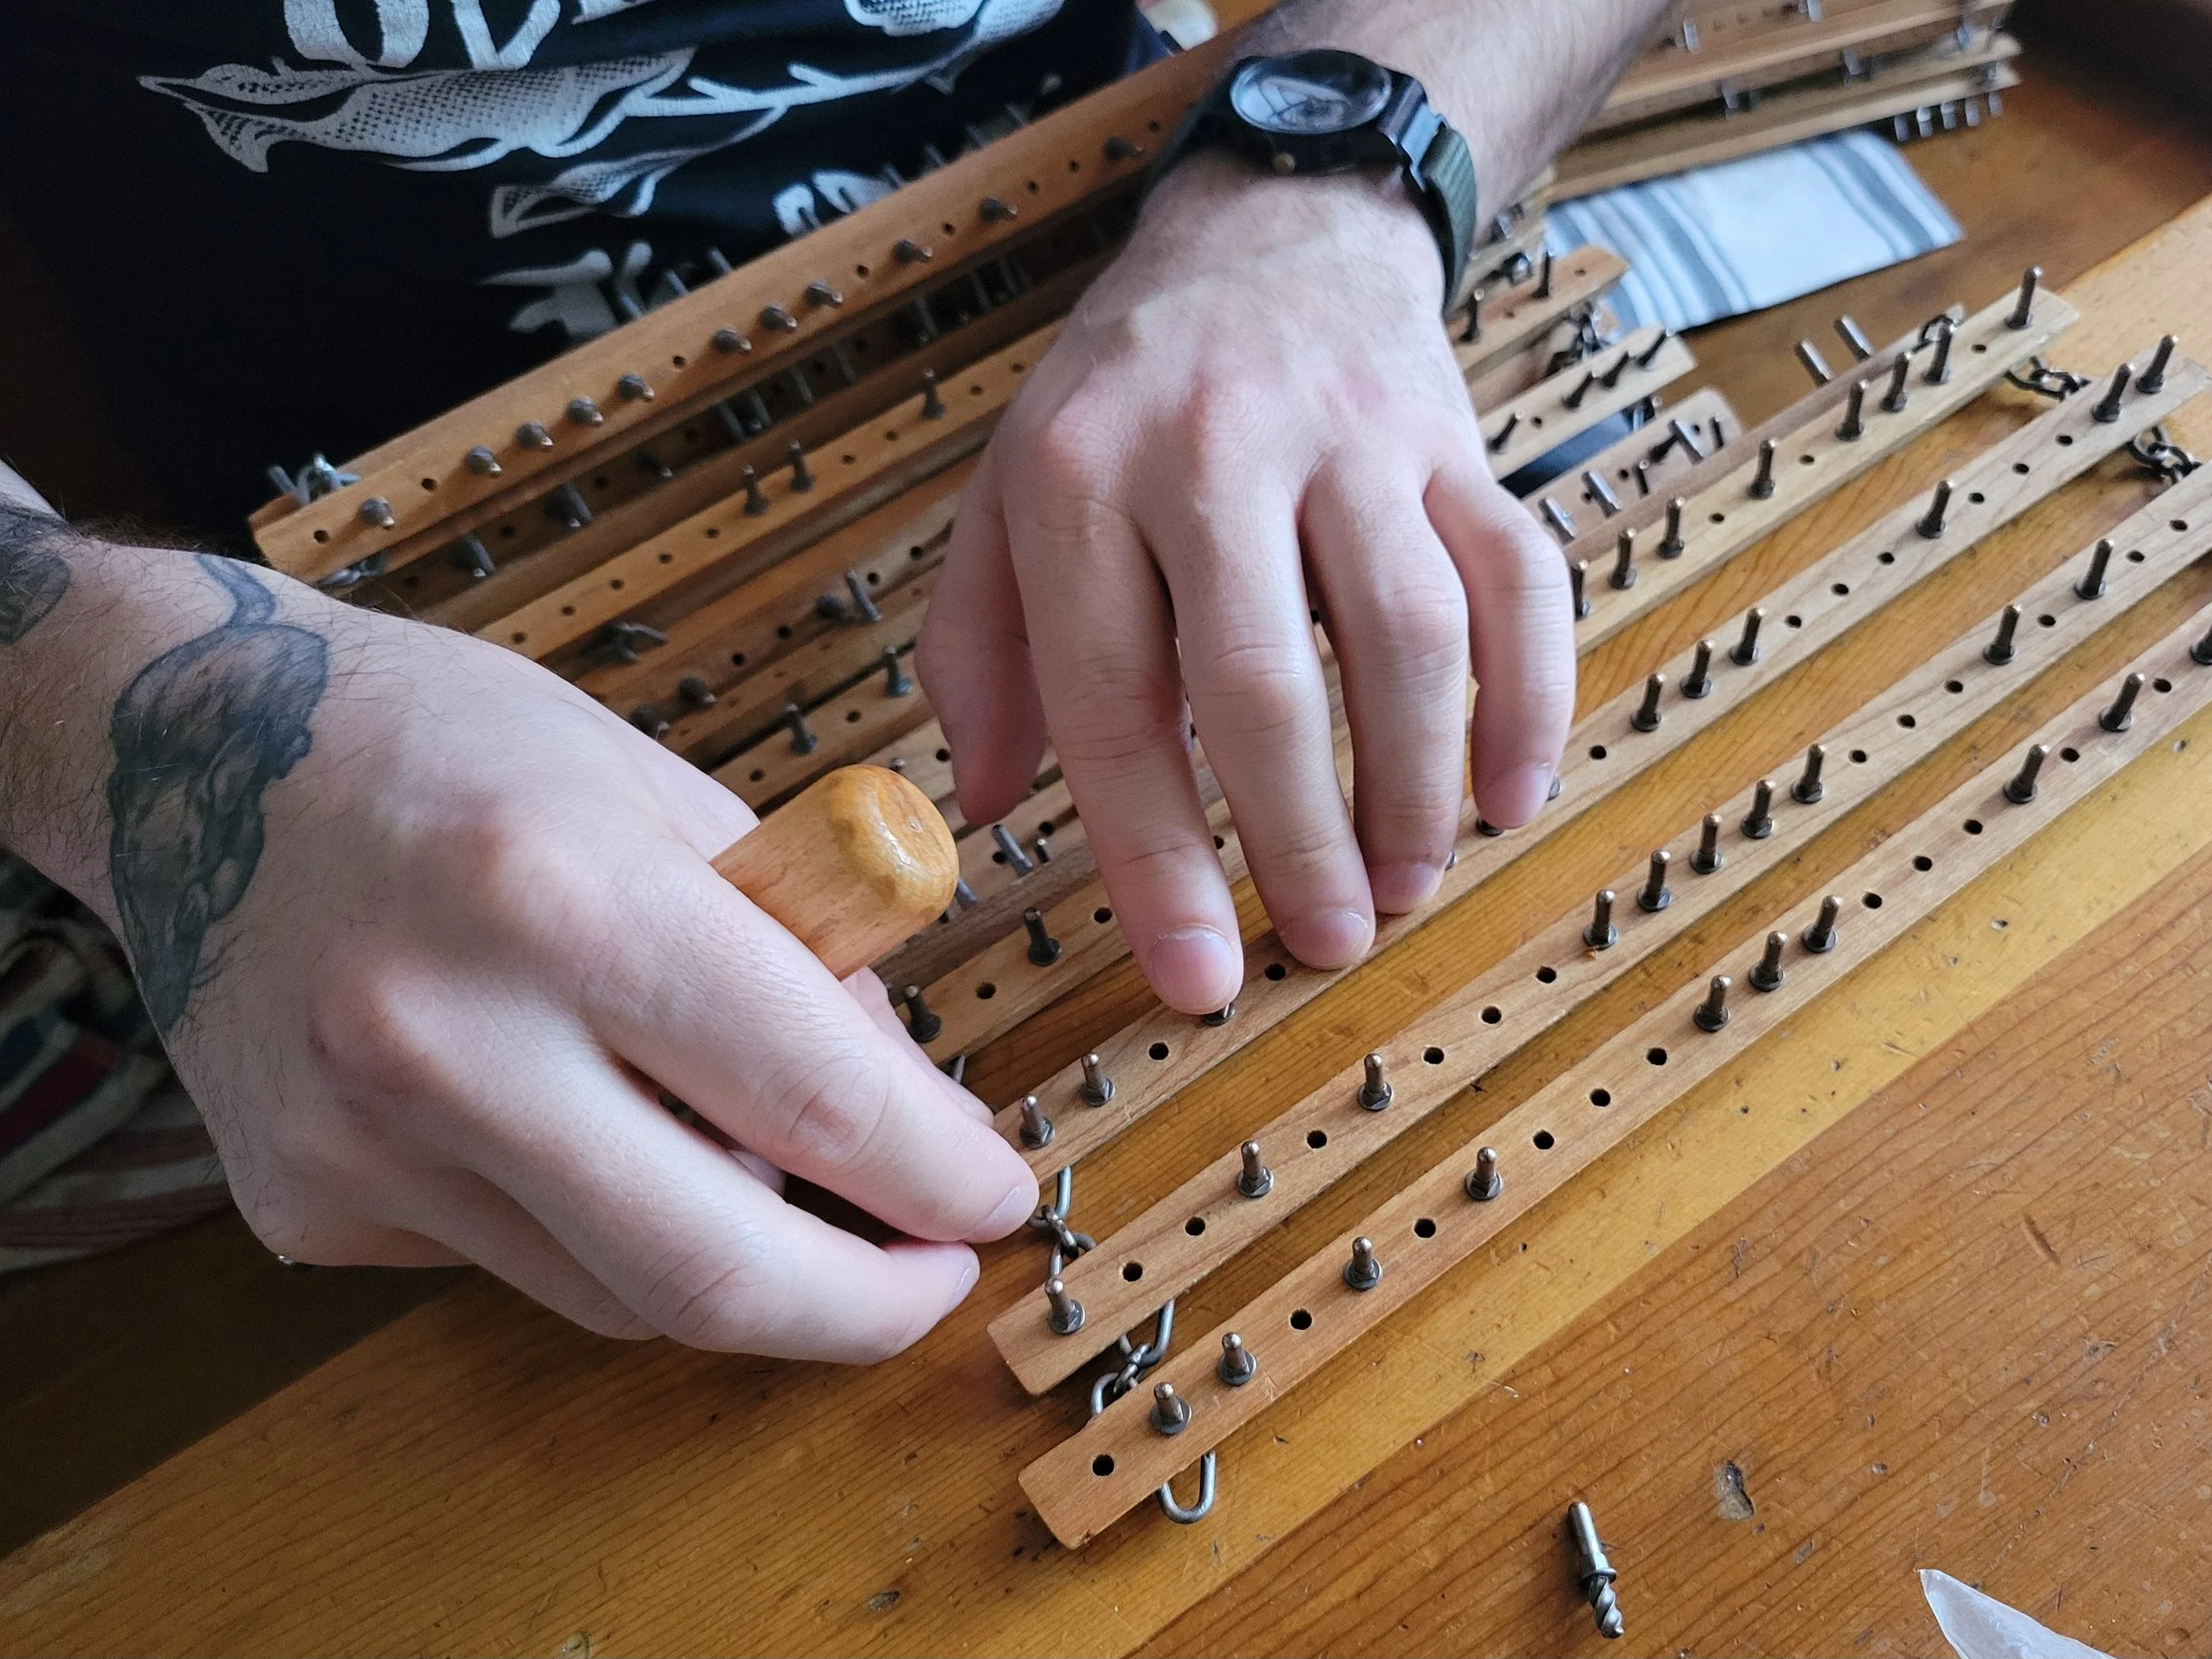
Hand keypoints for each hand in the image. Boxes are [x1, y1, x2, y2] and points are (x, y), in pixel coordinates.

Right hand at [114, 564, 1038, 1359]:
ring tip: (785, 1185)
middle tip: (933, 1276)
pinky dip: (607, 1228)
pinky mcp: (306, 1205)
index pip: (820, 1103)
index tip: (997, 1195)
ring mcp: (362, 1142)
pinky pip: (521, 1265)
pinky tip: (599, 1134)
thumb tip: (904, 1112)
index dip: (944, 1177)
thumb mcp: (667, 793)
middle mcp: (450, 1037)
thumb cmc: (454, 744)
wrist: (191, 753)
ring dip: (746, 1268)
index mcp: (570, 897)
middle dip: (870, 1307)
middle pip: (720, 1273)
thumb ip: (798, 956)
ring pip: (626, 1297)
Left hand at [921, 158, 1575, 1013]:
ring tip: (1405, 883)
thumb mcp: (1004, 495)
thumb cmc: (1124, 398)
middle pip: (1265, 681)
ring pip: (1410, 635)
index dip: (1154, 854)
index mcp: (1080, 481)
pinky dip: (1533, 696)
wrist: (1269, 234)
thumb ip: (978, 648)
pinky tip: (1512, 792)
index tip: (1196, 974)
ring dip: (1417, 784)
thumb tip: (984, 807)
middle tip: (1323, 945)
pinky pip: (1520, 578)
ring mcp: (1351, 441)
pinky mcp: (1455, 445)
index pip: (1109, 698)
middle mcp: (1215, 452)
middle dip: (1299, 840)